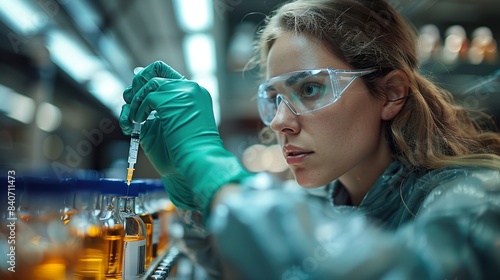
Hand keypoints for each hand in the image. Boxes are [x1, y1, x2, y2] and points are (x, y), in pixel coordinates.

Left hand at [120, 61, 251, 215]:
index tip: (136, 88)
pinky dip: (139, 110)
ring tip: (134, 119)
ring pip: (150, 84)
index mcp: (195, 94)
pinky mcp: (172, 99)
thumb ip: (157, 108)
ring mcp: (183, 91)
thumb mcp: (171, 124)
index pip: (169, 73)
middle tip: (129, 100)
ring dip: (137, 101)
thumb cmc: (185, 151)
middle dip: (138, 84)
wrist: (197, 160)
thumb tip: (131, 95)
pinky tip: (140, 123)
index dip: (150, 76)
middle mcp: (191, 89)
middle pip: (156, 70)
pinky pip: (147, 97)